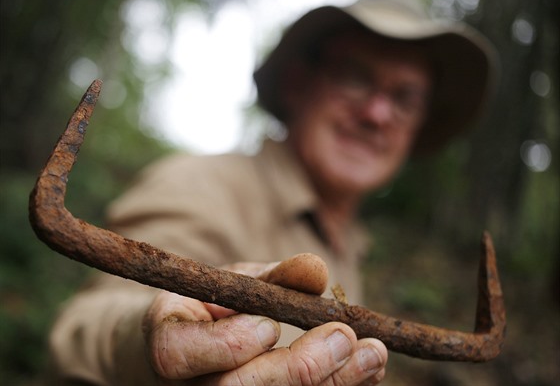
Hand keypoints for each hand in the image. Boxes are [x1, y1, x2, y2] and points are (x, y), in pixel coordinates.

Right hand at [142, 254, 387, 384]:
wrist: (198, 348)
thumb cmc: (214, 309)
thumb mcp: (234, 283)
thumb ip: (271, 278)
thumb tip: (316, 268)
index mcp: (168, 345)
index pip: (179, 356)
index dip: (229, 344)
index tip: (271, 325)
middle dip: (297, 369)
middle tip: (344, 337)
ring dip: (331, 383)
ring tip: (374, 353)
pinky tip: (367, 369)